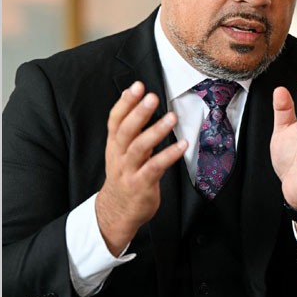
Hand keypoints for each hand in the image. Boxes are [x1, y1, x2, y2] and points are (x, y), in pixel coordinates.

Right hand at [96, 81, 187, 255]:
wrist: (117, 211)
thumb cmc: (125, 174)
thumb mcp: (121, 149)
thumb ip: (128, 124)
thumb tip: (130, 94)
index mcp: (114, 144)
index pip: (115, 120)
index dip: (125, 103)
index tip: (137, 86)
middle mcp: (118, 155)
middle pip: (126, 131)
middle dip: (138, 113)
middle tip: (152, 96)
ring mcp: (129, 171)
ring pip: (139, 148)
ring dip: (156, 131)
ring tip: (172, 117)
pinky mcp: (141, 185)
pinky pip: (155, 168)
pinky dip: (169, 155)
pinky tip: (182, 144)